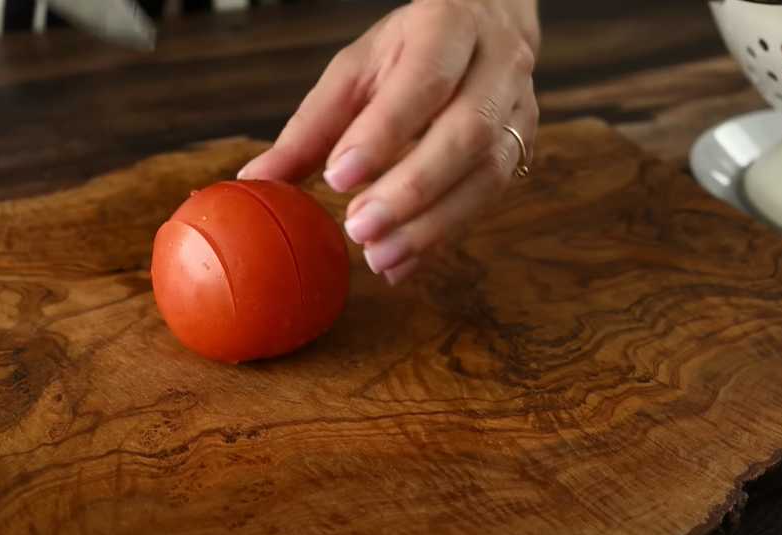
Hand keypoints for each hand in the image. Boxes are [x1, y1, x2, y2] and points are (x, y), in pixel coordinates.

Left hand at [238, 0, 539, 284]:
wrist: (488, 21)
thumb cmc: (412, 47)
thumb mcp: (356, 70)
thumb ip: (312, 126)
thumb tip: (257, 180)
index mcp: (449, 28)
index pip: (423, 82)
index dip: (384, 133)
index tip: (338, 177)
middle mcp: (496, 66)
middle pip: (466, 132)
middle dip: (411, 188)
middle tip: (359, 228)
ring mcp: (519, 108)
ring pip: (487, 172)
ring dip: (431, 224)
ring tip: (379, 258)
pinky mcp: (524, 146)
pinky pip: (489, 199)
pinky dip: (442, 236)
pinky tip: (403, 262)